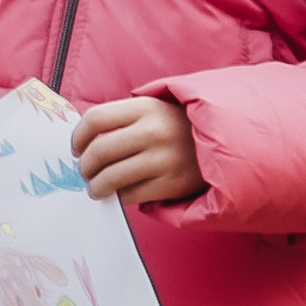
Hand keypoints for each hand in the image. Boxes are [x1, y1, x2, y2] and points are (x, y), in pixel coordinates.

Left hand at [73, 94, 204, 208]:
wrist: (228, 142)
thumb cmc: (181, 127)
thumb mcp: (155, 108)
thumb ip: (123, 118)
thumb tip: (83, 140)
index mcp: (146, 108)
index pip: (95, 119)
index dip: (78, 137)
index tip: (76, 149)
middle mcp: (154, 132)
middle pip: (99, 151)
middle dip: (85, 167)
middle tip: (84, 172)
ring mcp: (165, 159)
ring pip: (112, 178)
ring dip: (96, 186)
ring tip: (96, 188)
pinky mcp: (174, 183)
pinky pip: (132, 195)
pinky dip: (120, 197)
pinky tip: (120, 193)